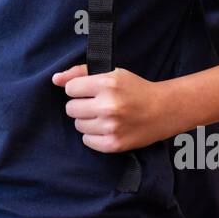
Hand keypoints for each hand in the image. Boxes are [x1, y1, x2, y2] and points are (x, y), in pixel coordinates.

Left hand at [52, 64, 176, 152]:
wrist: (163, 110)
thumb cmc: (135, 89)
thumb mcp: (111, 73)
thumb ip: (80, 73)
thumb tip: (55, 79)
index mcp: (107, 84)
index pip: (70, 89)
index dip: (79, 89)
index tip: (91, 91)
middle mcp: (108, 106)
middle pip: (71, 108)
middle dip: (81, 105)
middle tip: (98, 104)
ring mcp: (111, 127)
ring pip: (78, 125)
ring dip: (87, 120)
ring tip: (104, 116)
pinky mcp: (113, 144)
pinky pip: (86, 140)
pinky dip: (93, 135)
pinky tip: (106, 128)